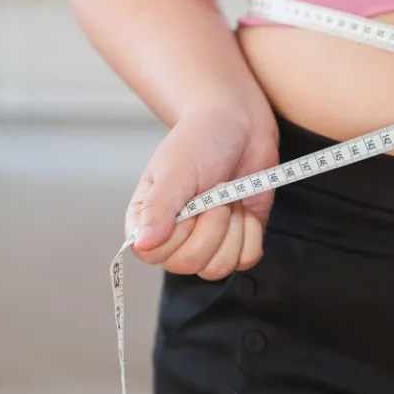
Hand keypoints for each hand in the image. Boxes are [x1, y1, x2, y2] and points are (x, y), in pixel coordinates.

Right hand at [125, 103, 278, 279]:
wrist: (241, 126)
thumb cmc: (201, 141)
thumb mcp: (176, 171)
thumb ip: (158, 209)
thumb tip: (141, 244)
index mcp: (147, 222)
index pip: (155, 255)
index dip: (180, 232)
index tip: (192, 199)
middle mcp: (174, 239)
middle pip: (191, 264)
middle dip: (213, 225)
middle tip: (215, 192)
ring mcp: (207, 243)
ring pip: (219, 267)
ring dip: (233, 228)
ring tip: (228, 198)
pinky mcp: (238, 242)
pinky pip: (247, 259)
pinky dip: (252, 232)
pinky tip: (244, 208)